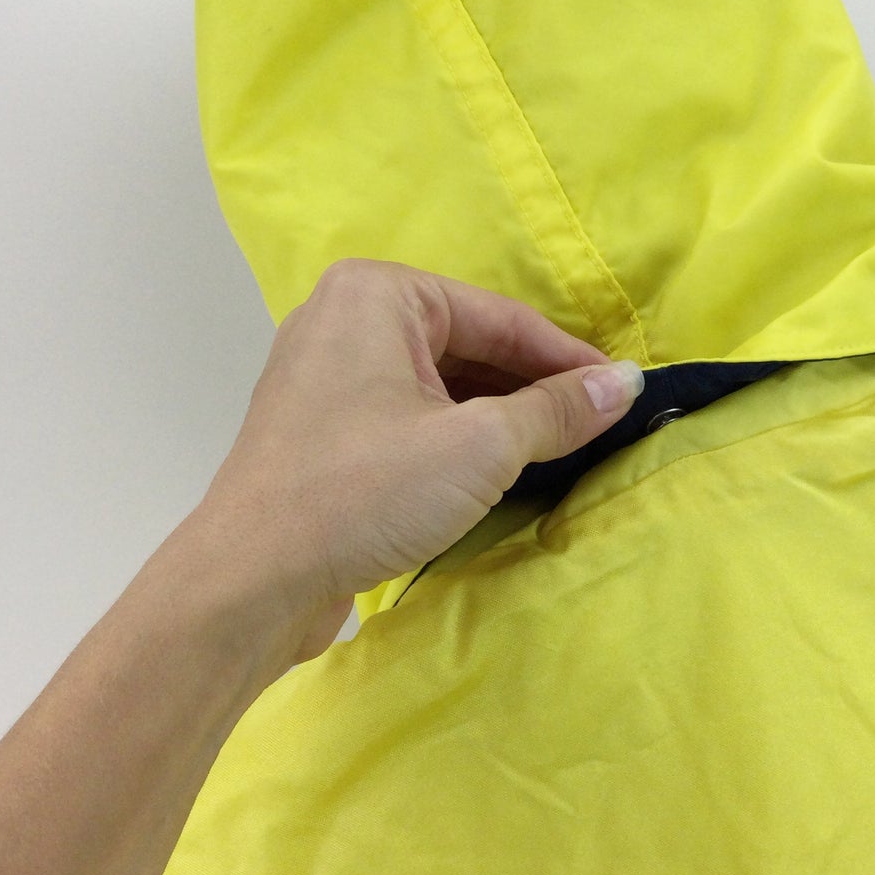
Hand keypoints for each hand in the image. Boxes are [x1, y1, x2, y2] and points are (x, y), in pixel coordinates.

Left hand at [190, 258, 644, 671]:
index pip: (500, 318)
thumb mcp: (478, 447)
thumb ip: (556, 410)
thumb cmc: (363, 493)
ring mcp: (326, 374)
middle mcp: (346, 317)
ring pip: (439, 384)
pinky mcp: (321, 428)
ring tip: (559, 452)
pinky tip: (498, 471)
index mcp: (378, 293)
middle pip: (469, 346)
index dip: (569, 360)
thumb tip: (626, 382)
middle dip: (532, 389)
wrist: (249, 582)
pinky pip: (407, 414)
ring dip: (497, 417)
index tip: (625, 393)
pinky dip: (455, 437)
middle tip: (597, 427)